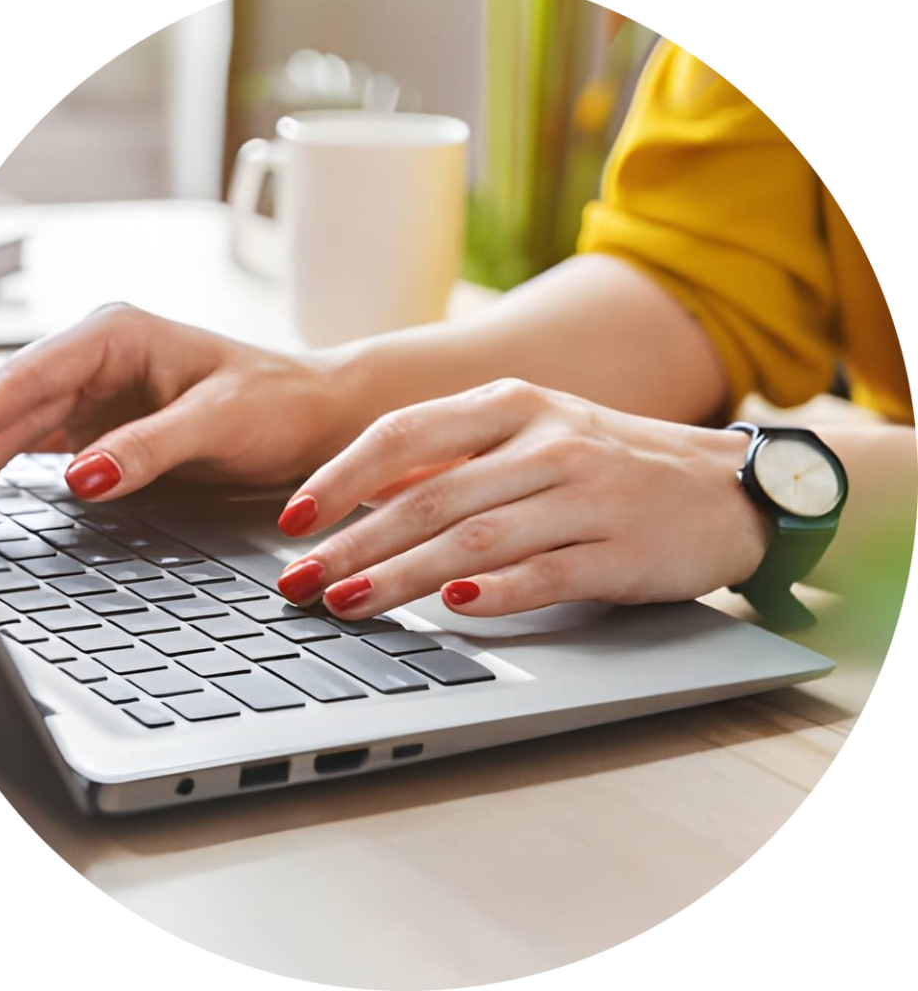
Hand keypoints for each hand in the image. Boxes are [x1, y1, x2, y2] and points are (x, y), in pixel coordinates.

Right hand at [0, 304, 348, 515]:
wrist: (317, 417)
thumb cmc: (279, 402)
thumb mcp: (217, 422)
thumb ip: (149, 447)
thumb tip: (82, 476)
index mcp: (121, 336)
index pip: (33, 376)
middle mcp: (103, 360)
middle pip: (17, 403)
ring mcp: (104, 393)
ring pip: (25, 427)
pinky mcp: (112, 426)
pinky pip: (49, 445)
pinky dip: (14, 465)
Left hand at [275, 379, 770, 616]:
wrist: (723, 485)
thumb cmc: (609, 461)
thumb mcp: (532, 434)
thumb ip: (455, 457)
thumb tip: (364, 494)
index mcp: (511, 405)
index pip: (403, 433)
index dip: (339, 477)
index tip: (292, 521)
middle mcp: (544, 443)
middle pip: (427, 495)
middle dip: (351, 543)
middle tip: (297, 582)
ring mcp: (585, 495)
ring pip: (474, 539)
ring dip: (402, 575)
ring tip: (347, 602)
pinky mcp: (620, 549)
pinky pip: (546, 572)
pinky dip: (496, 593)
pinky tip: (452, 610)